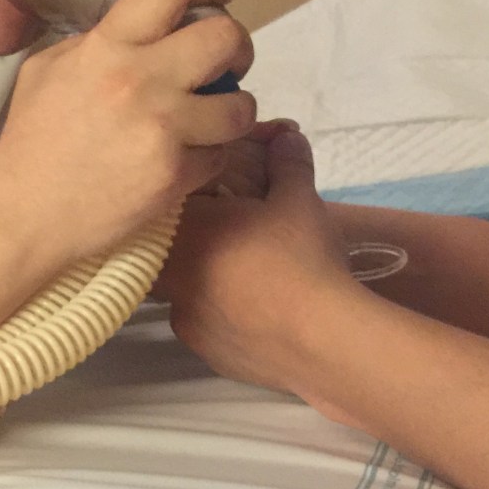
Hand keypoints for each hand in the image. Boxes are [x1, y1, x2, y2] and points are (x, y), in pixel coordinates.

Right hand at [0, 0, 255, 271]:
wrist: (23, 212)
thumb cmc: (31, 140)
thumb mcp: (47, 70)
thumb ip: (94, 43)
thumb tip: (135, 30)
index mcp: (108, 46)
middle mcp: (141, 80)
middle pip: (226, 37)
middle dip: (239, 45)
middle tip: (230, 60)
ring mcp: (163, 130)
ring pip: (240, 105)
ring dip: (234, 108)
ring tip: (217, 115)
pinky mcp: (175, 175)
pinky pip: (220, 155)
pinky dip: (210, 156)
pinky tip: (188, 158)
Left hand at [156, 129, 361, 422]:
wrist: (323, 339)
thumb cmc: (302, 259)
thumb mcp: (299, 199)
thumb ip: (286, 161)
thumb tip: (285, 135)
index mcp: (185, 232)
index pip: (165, 204)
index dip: (186, 197)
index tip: (208, 196)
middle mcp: (171, 278)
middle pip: (166, 249)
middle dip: (192, 239)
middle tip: (228, 233)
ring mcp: (186, 321)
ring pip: (182, 290)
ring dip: (205, 278)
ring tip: (247, 271)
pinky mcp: (207, 352)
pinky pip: (204, 324)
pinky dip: (222, 312)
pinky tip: (256, 306)